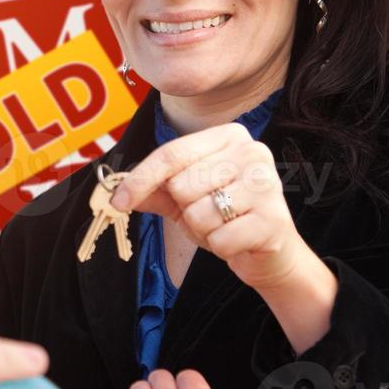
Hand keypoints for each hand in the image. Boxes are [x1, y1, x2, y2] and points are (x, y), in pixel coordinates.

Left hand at [110, 121, 314, 290]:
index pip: (171, 154)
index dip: (140, 179)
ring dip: (202, 230)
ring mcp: (266, 184)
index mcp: (229, 136)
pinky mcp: (273, 219)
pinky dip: (220, 247)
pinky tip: (238, 240)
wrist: (270, 252)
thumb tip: (115, 191)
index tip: (119, 201)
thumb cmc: (225, 217)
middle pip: (182, 184)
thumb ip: (153, 190)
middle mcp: (252, 152)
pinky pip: (219, 238)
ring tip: (223, 226)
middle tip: (209, 214)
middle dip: (185, 209)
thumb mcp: (184, 198)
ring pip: (198, 213)